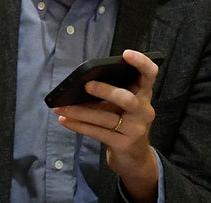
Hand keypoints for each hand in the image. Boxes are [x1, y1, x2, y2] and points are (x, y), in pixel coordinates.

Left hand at [53, 49, 159, 201]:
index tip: (126, 54)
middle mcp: (144, 111)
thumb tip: (77, 84)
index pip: (149, 75)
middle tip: (86, 85)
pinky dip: (78, 126)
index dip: (141, 63)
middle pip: (127, 99)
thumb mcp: (120, 105)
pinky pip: (98, 133)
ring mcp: (136, 129)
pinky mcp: (124, 144)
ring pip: (106, 118)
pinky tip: (64, 120)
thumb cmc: (123, 121)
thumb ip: (109, 92)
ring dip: (80, 111)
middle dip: (106, 91)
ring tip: (61, 107)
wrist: (134, 157)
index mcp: (143, 94)